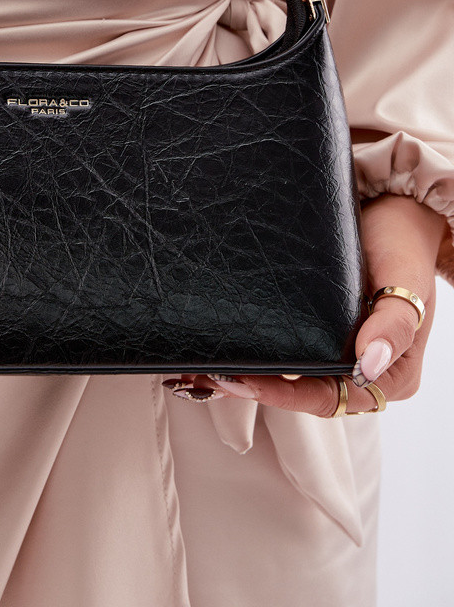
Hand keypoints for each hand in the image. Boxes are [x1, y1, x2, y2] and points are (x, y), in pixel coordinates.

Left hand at [167, 194, 449, 415]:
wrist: (395, 207)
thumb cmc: (404, 244)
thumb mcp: (405, 280)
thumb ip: (393, 324)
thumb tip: (369, 365)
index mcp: (389, 375)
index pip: (325, 399)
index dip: (280, 394)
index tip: (239, 380)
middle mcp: (359, 369)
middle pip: (300, 392)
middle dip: (252, 386)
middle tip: (204, 374)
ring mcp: (336, 348)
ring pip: (288, 373)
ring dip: (246, 370)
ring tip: (200, 364)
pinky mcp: (316, 324)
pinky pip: (284, 343)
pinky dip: (254, 344)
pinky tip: (220, 337)